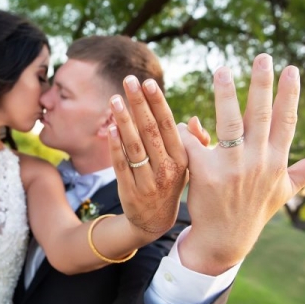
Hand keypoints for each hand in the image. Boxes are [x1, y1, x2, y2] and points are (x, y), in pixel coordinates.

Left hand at [108, 75, 187, 240]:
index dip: (157, 103)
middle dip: (139, 103)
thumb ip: (191, 142)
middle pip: (150, 131)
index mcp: (182, 160)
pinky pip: (122, 165)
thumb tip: (193, 120)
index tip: (148, 82)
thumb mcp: (187, 167)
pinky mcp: (130, 191)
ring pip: (135, 146)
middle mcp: (167, 170)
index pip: (168, 126)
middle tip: (129, 80)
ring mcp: (148, 181)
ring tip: (115, 99)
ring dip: (124, 120)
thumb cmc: (170, 185)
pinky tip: (110, 128)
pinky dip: (116, 146)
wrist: (153, 223)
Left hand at [178, 54, 304, 273]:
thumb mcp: (283, 191)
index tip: (291, 69)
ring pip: (229, 123)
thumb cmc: (253, 211)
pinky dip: (188, 132)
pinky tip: (183, 120)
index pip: (286, 121)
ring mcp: (232, 167)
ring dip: (226, 95)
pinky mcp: (207, 174)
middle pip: (261, 115)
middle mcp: (257, 161)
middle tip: (261, 57)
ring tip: (222, 70)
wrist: (224, 240)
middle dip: (262, 84)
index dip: (290, 94)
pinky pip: (195, 144)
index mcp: (276, 161)